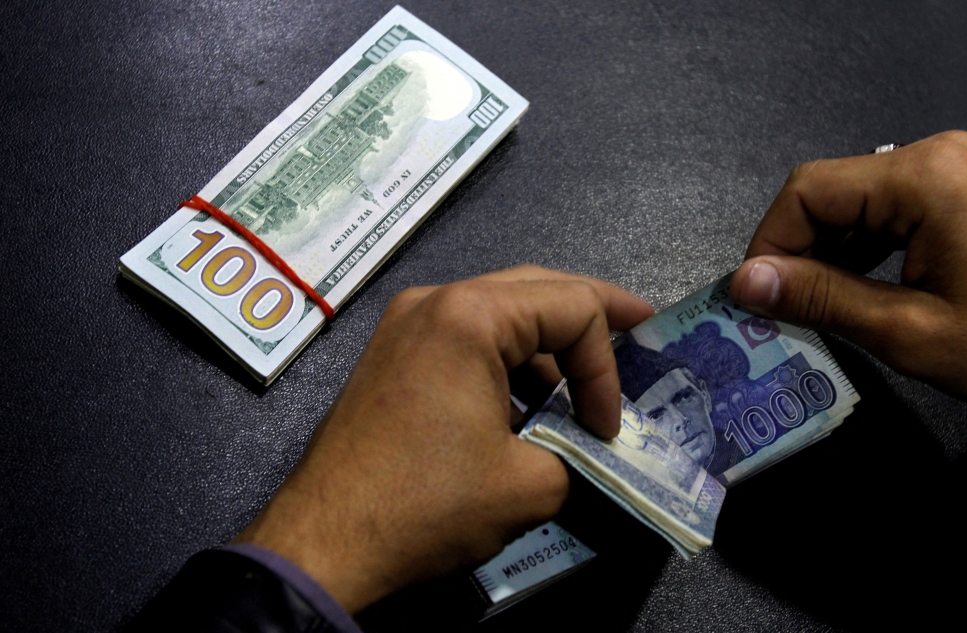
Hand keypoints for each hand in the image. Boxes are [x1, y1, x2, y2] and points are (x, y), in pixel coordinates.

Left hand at [232, 265, 652, 612]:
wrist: (323, 545)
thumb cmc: (427, 506)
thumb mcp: (530, 484)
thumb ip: (581, 454)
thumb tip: (591, 449)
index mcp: (470, 316)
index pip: (574, 307)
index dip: (607, 366)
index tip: (608, 428)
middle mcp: (434, 301)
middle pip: (537, 289)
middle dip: (591, 317)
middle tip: (639, 332)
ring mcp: (405, 326)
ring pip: (500, 314)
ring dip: (546, 348)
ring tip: (582, 389)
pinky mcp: (392, 356)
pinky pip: (465, 340)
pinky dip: (505, 364)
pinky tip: (525, 407)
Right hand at [730, 131, 966, 405]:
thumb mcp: (909, 331)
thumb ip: (820, 300)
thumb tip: (748, 283)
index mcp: (925, 178)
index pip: (807, 191)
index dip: (768, 244)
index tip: (753, 296)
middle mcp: (938, 157)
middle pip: (829, 193)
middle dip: (797, 252)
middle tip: (781, 310)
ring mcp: (954, 170)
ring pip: (855, 203)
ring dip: (827, 254)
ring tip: (817, 308)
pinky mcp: (961, 190)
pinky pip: (888, 210)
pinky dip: (861, 250)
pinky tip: (855, 290)